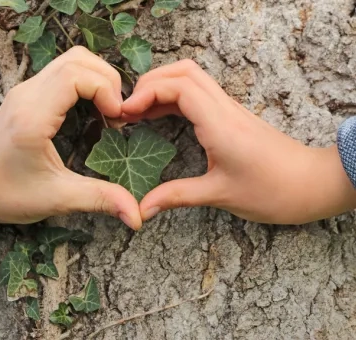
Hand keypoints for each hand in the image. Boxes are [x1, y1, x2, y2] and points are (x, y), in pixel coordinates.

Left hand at [0, 46, 140, 229]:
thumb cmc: (10, 194)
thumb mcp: (58, 198)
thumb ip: (100, 199)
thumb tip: (137, 216)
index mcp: (32, 117)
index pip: (75, 75)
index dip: (105, 89)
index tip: (118, 118)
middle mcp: (27, 94)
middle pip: (77, 60)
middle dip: (108, 81)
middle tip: (118, 113)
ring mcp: (25, 90)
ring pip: (71, 60)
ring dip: (98, 78)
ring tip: (108, 110)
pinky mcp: (28, 94)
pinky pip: (63, 72)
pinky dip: (86, 82)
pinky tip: (93, 110)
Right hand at [122, 60, 355, 223]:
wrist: (311, 184)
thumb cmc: (272, 191)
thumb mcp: (219, 194)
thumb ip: (177, 197)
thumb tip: (142, 208)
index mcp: (220, 125)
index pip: (180, 87)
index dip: (147, 93)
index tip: (125, 113)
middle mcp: (225, 109)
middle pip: (184, 71)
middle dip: (150, 82)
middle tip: (128, 108)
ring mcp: (230, 109)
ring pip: (193, 78)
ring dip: (162, 87)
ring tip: (138, 111)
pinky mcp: (232, 116)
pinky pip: (199, 94)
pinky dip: (175, 98)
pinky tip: (160, 116)